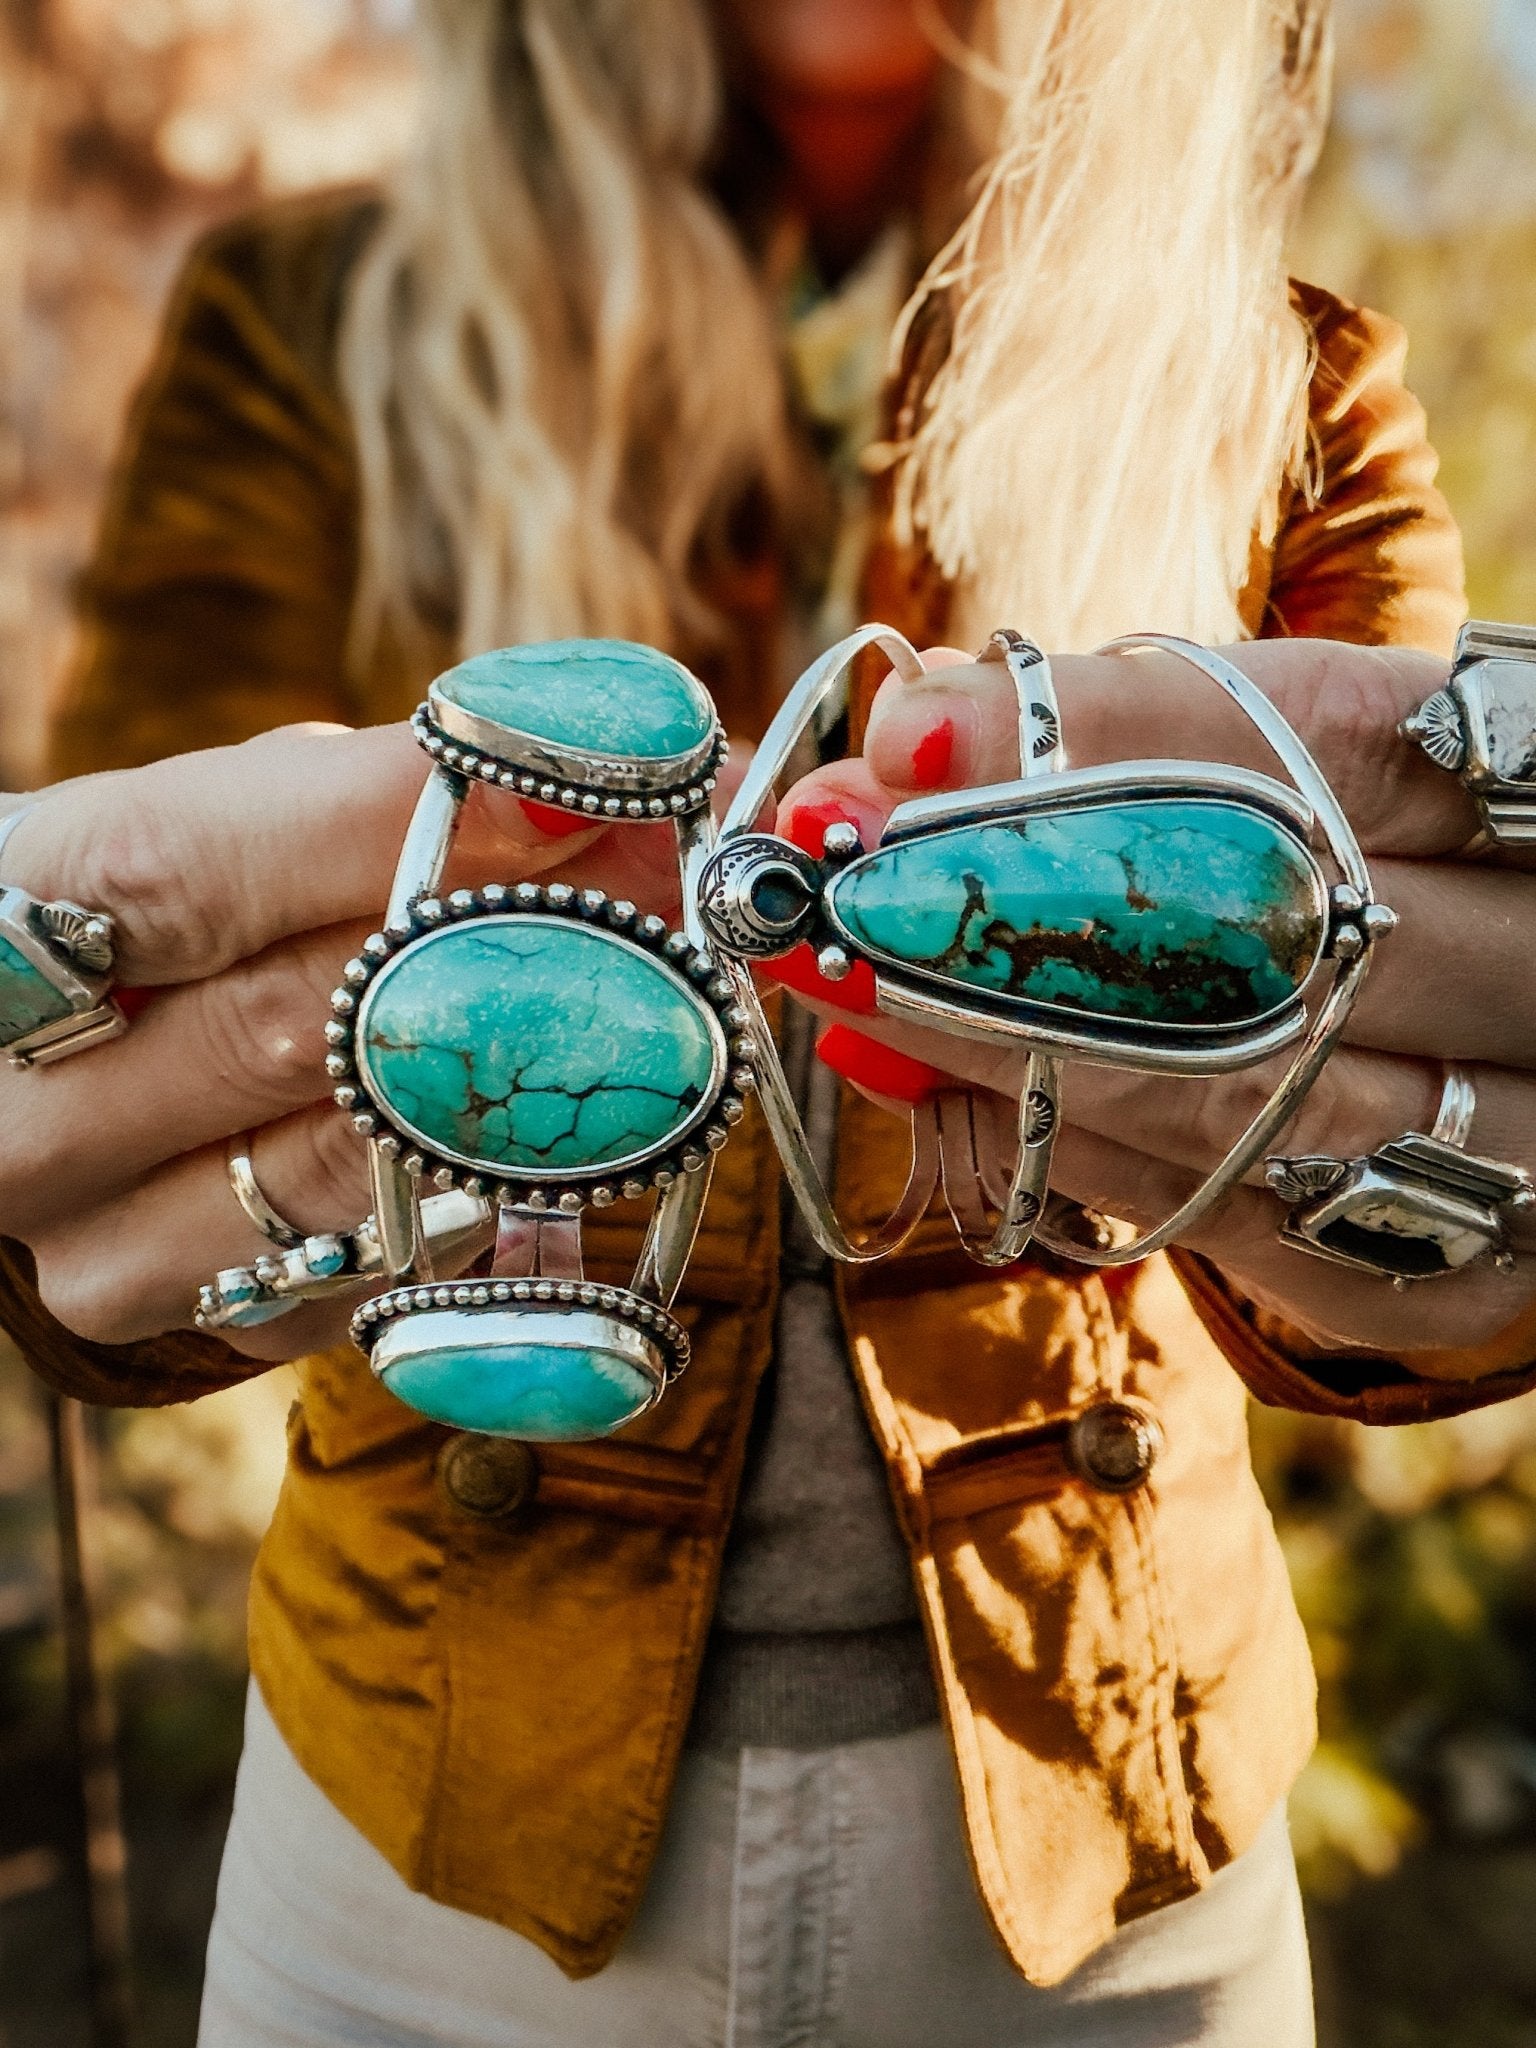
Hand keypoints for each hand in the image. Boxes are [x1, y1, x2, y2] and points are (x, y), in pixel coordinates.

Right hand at [0, 722, 748, 1362]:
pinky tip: (577, 1117)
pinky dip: (503, 1183)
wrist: (82, 1081)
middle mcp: (18, 1104)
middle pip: (285, 1026)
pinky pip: (386, 1263)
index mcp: (3, 915)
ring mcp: (97, 1238)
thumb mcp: (236, 822)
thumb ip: (376, 800)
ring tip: (667, 986)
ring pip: (349, 1163)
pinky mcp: (207, 1324)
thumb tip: (600, 757)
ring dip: (540, 1071)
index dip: (393, 823)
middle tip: (676, 886)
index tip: (584, 778)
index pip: (186, 866)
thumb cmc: (180, 918)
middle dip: (512, 943)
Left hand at [769, 639, 1535, 1369]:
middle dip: (1012, 890)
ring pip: (1233, 1090)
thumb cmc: (1371, 875)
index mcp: (1534, 798)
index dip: (1112, 726)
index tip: (910, 732)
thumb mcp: (1299, 779)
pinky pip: (1216, 1213)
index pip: (1326, 737)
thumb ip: (1143, 748)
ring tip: (833, 966)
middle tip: (828, 863)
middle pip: (1272, 925)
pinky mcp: (1445, 1273)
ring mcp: (1517, 1141)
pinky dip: (1048, 1140)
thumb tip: (916, 730)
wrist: (1514, 1066)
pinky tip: (910, 1070)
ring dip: (993, 1028)